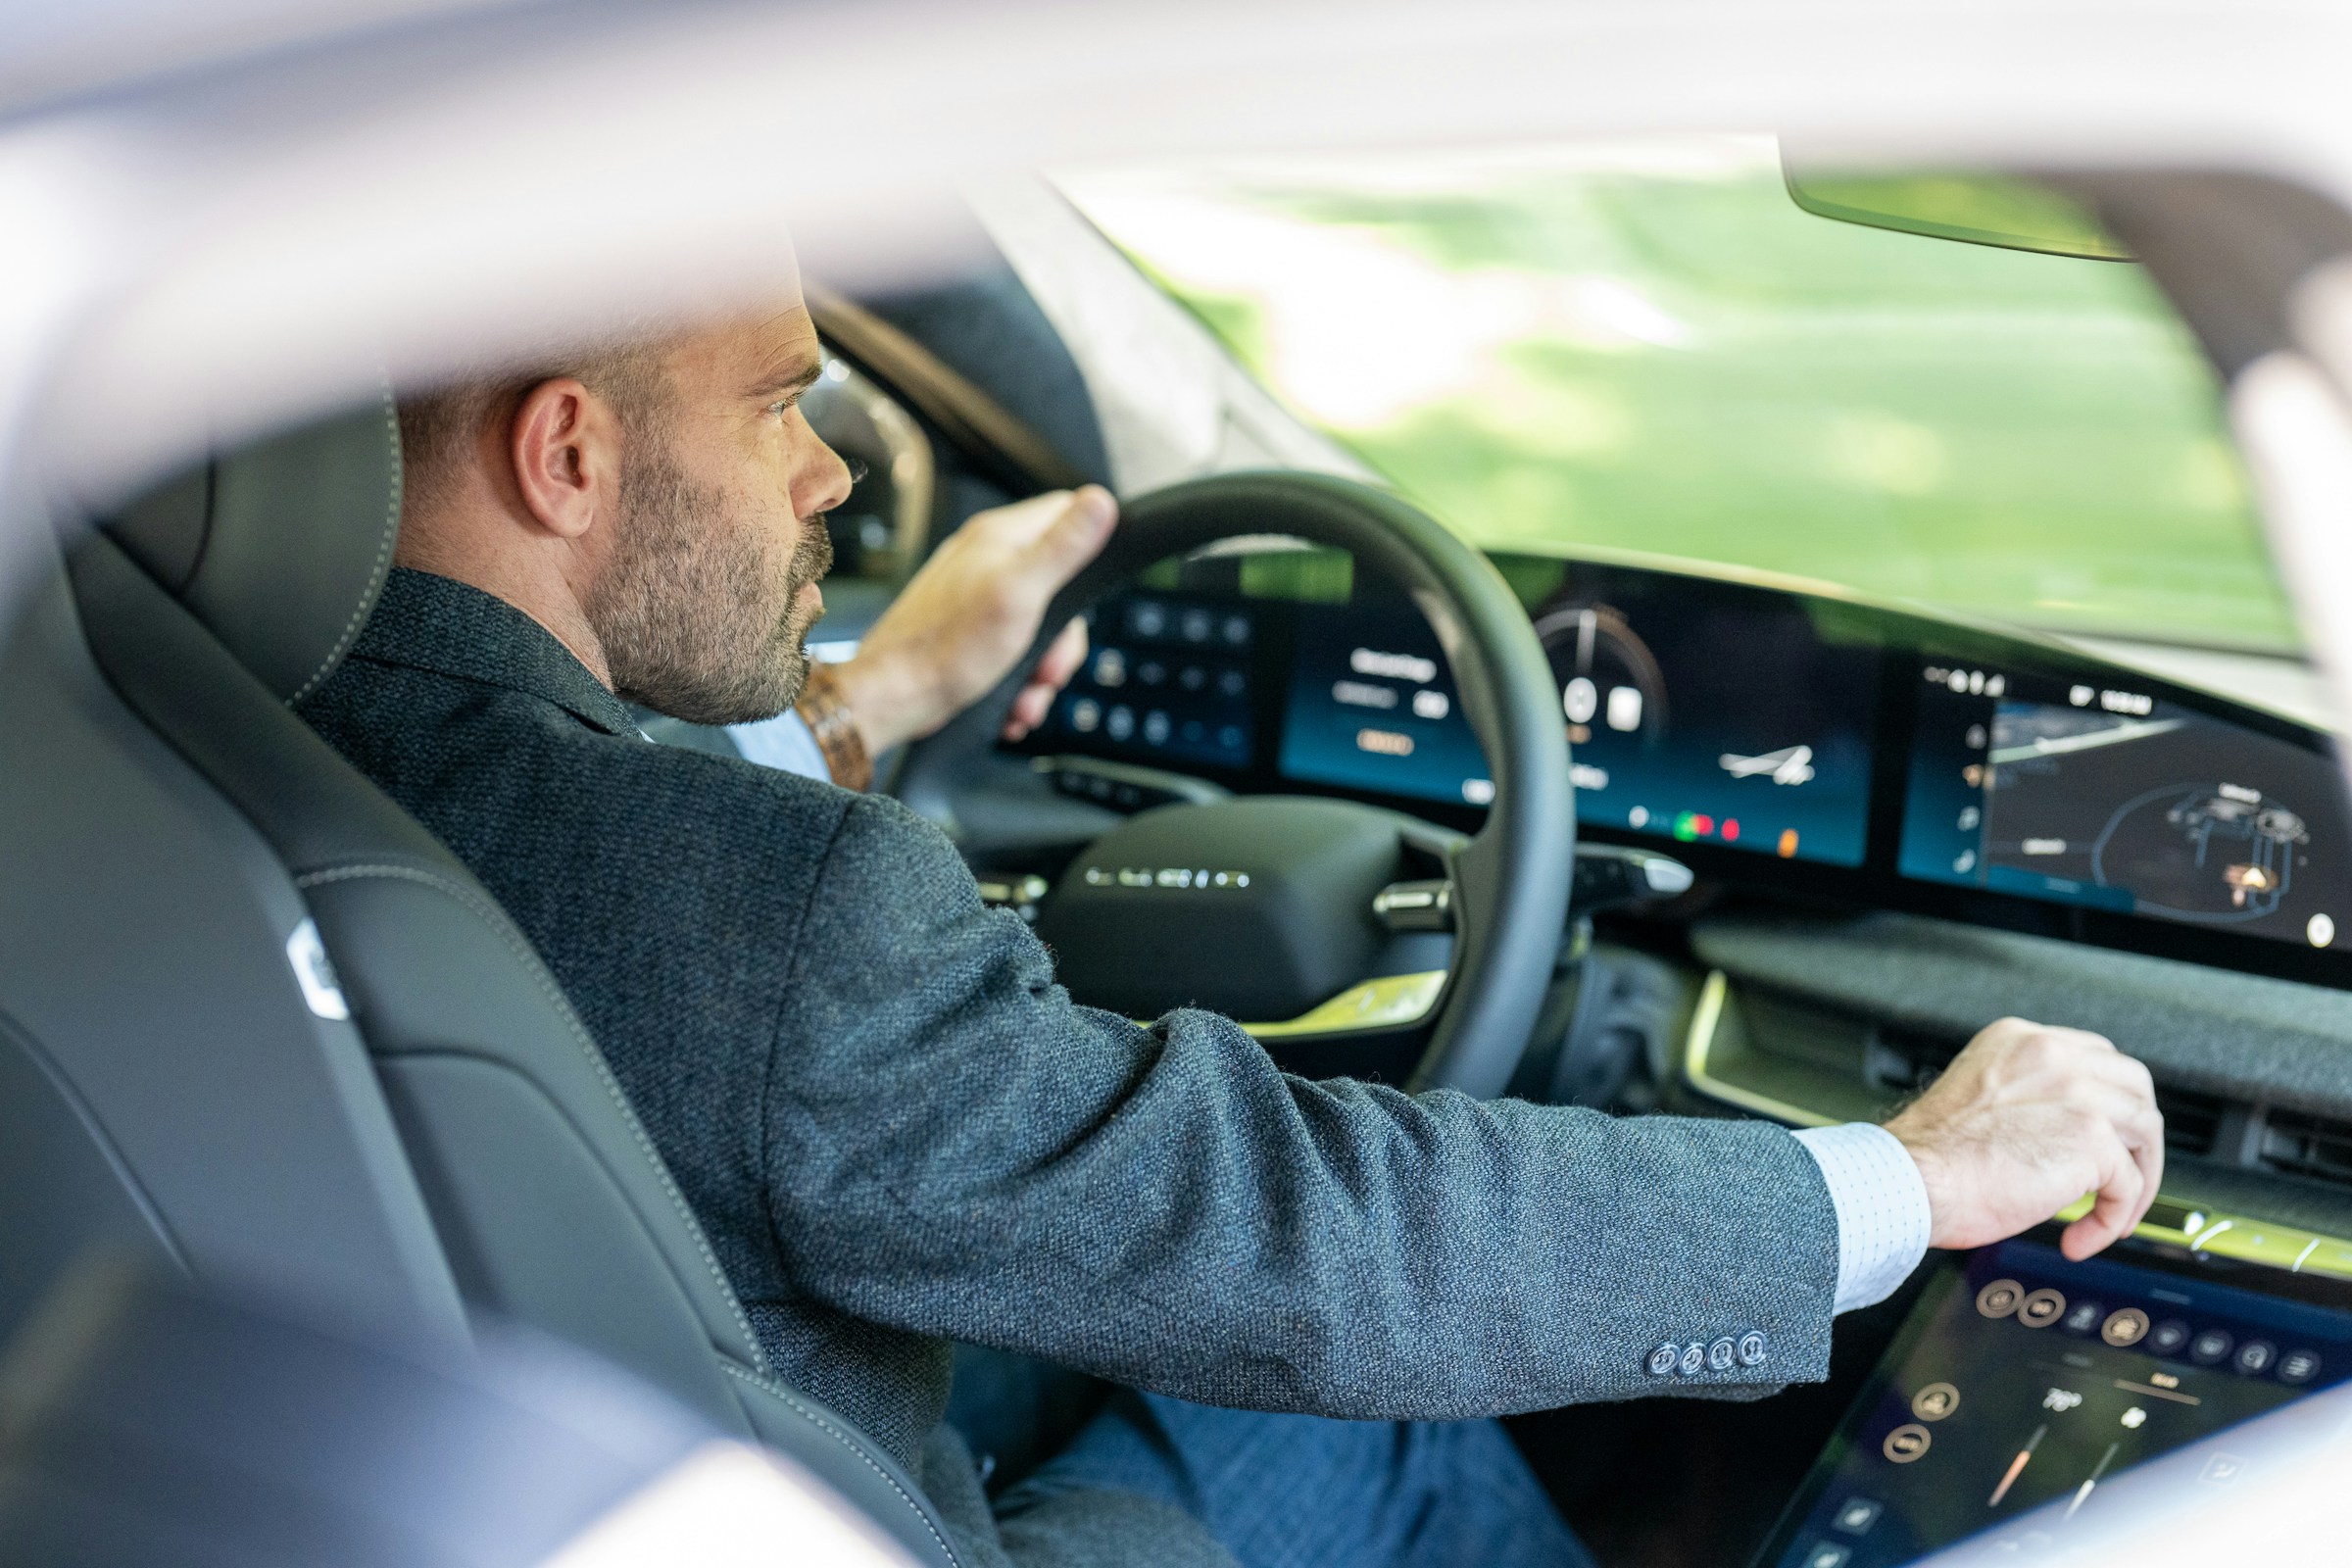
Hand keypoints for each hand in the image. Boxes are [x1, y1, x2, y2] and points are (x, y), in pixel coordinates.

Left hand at [827, 486, 1115, 753]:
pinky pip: (1015, 649)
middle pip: (1060, 584)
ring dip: (1042, 671)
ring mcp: (978, 597)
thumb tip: (1100, 500)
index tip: (1087, 593)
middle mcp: (987, 560)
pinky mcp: (970, 633)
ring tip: (1027, 697)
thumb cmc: (946, 648)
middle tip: (1050, 669)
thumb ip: (1063, 547)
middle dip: (1063, 639)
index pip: (1065, 513)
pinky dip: (1020, 682)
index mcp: (1000, 537)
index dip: (1089, 549)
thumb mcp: (1020, 593)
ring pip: (1040, 625)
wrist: (891, 698)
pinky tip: (1012, 703)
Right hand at [1884, 1017, 2163, 1261]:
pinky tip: (2081, 1237)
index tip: (2105, 1138)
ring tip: (2107, 1216)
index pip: (2094, 1058)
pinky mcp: (2091, 1137)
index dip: (2108, 1102)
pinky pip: (2129, 1184)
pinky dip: (2114, 1217)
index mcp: (2020, 1041)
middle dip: (2136, 1137)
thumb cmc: (1931, 1158)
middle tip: (2120, 1177)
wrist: (1913, 1179)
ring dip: (2135, 1181)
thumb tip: (2063, 1135)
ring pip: (2145, 1132)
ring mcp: (2077, 1092)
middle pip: (2134, 1085)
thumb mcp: (1979, 1099)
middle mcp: (2052, 1055)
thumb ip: (2025, 1099)